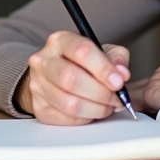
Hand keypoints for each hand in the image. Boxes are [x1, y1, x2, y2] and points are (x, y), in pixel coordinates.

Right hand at [15, 30, 130, 124]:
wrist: (57, 76)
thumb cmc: (82, 63)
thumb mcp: (103, 52)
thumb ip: (116, 58)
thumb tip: (122, 73)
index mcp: (60, 41)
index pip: (81, 51)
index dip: (103, 68)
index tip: (119, 81)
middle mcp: (43, 61)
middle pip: (71, 79)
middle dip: (101, 93)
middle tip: (117, 99)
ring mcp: (37, 85)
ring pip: (70, 104)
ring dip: (96, 109)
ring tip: (108, 106)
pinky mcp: (39, 108)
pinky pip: (67, 119)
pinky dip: (86, 119)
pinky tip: (93, 111)